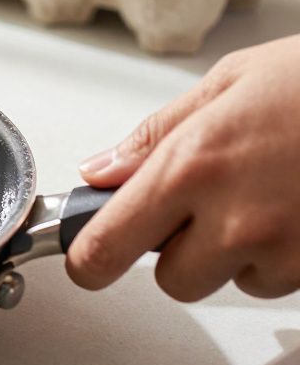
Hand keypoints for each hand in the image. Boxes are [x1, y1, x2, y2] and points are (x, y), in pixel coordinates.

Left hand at [67, 36, 299, 300]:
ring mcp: (286, 248)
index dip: (88, 261)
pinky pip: (284, 281)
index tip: (85, 259)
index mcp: (192, 165)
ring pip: (234, 282)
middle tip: (209, 203)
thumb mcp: (229, 82)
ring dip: (241, 253)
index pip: (106, 246)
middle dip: (181, 251)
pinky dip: (286, 255)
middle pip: (172, 280)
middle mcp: (234, 217)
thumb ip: (155, 135)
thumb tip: (100, 170)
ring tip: (273, 191)